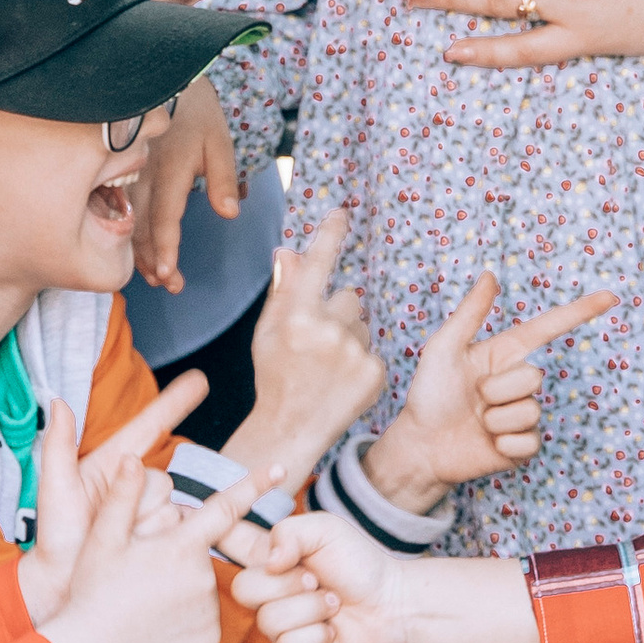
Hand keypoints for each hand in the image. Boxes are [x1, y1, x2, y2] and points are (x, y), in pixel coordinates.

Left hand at [16, 373, 207, 626]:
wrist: (65, 585)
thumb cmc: (56, 538)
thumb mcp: (55, 489)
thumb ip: (58, 445)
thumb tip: (57, 401)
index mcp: (113, 466)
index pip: (150, 426)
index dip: (175, 402)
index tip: (201, 380)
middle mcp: (136, 485)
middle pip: (161, 478)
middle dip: (139, 500)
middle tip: (104, 521)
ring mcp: (152, 512)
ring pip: (170, 505)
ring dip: (145, 523)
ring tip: (116, 541)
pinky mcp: (165, 538)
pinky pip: (177, 529)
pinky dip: (159, 538)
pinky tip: (139, 550)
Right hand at [41, 454, 263, 642]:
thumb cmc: (93, 592)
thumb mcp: (102, 540)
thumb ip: (122, 497)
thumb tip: (131, 459)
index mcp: (181, 546)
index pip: (226, 507)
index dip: (254, 485)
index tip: (281, 469)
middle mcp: (204, 576)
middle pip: (201, 554)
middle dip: (178, 557)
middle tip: (141, 577)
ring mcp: (209, 610)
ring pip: (202, 587)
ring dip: (182, 588)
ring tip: (145, 603)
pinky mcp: (209, 638)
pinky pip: (204, 618)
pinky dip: (185, 618)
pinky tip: (157, 625)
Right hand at [134, 83, 244, 292]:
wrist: (164, 83)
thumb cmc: (198, 115)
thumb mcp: (220, 142)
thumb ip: (225, 178)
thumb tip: (230, 213)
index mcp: (170, 169)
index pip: (165, 216)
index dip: (165, 247)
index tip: (169, 275)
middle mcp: (144, 176)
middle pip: (143, 227)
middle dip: (154, 261)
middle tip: (171, 287)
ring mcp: (130, 176)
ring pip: (130, 223)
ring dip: (141, 253)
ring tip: (157, 278)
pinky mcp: (124, 176)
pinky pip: (122, 212)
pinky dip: (129, 236)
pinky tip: (138, 253)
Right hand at [222, 506, 412, 642]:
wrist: (392, 604)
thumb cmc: (359, 564)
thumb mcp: (326, 530)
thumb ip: (290, 532)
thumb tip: (268, 561)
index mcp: (267, 558)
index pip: (224, 543)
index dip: (205, 533)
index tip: (178, 513)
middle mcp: (266, 593)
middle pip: (242, 588)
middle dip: (287, 582)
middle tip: (316, 579)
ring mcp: (277, 628)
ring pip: (270, 619)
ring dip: (312, 608)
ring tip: (333, 603)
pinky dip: (319, 634)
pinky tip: (333, 630)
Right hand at [227, 206, 384, 490]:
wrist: (292, 429)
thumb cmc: (275, 377)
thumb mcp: (267, 333)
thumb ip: (282, 291)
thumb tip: (288, 251)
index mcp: (297, 316)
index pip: (317, 264)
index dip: (329, 236)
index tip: (341, 213)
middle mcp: (328, 329)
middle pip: (347, 298)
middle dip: (336, 314)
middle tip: (317, 345)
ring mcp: (355, 352)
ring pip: (362, 325)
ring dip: (350, 338)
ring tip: (329, 368)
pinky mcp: (375, 372)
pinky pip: (373, 350)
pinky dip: (361, 362)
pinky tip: (342, 381)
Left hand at [361, 275, 616, 507]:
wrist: (420, 447)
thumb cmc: (428, 395)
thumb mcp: (443, 349)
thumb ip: (469, 313)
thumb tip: (490, 275)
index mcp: (504, 353)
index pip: (548, 328)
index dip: (580, 312)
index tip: (610, 296)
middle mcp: (518, 381)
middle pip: (533, 376)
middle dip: (498, 389)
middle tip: (473, 399)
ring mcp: (522, 415)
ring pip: (529, 411)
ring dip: (495, 419)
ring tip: (476, 423)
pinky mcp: (523, 447)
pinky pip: (528, 441)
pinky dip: (503, 444)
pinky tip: (486, 445)